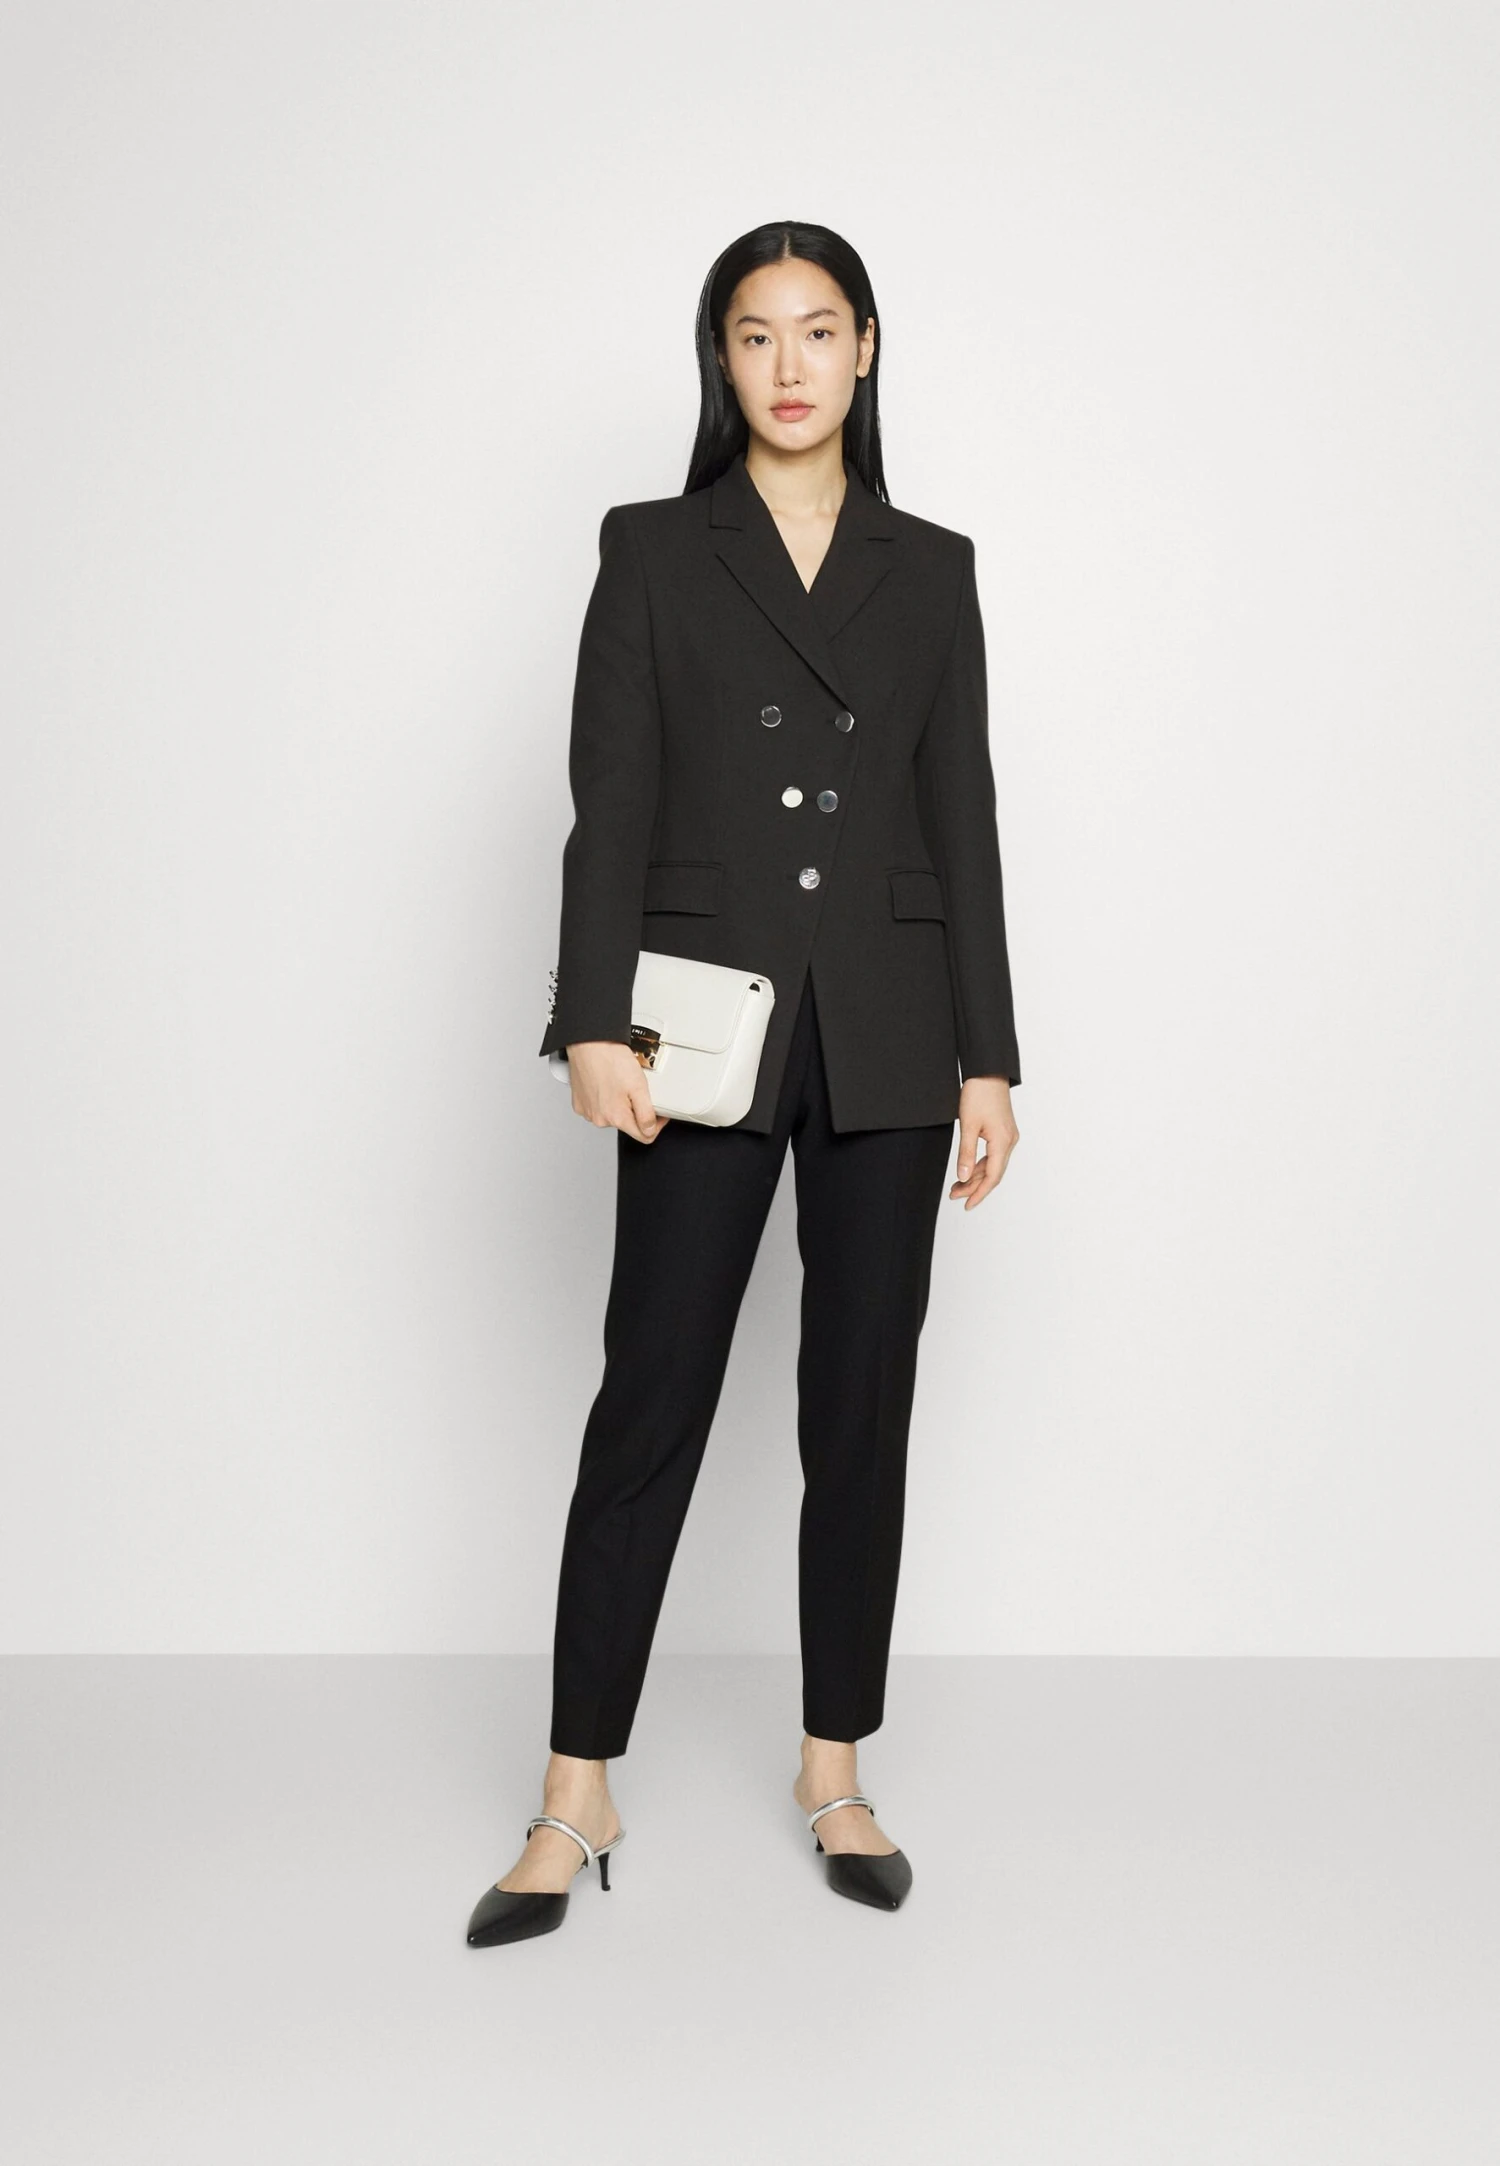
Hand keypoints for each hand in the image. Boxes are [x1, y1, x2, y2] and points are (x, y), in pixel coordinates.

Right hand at [564, 1042, 670, 1143]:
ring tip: (620, 1082)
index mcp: (616, 1117)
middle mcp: (600, 1119)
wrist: (588, 1043)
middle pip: (627, 1125)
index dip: (657, 1125)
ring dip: (620, 1104)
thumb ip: (647, 1114)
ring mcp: (588, 1112)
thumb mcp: (639, 1087)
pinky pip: (598, 1107)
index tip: (658, 1113)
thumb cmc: (610, 1059)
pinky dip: (605, 1098)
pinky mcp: (580, 1103)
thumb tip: (650, 1130)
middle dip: (636, 1111)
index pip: (644, 1136)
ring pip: (612, 1115)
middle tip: (637, 1089)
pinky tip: (607, 1083)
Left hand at [949, 1077, 1017, 1208]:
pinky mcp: (1003, 1131)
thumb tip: (962, 1177)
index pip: (992, 1177)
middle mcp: (1009, 1141)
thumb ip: (966, 1153)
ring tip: (956, 1185)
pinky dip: (980, 1164)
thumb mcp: (968, 1125)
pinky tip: (967, 1170)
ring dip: (976, 1176)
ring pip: (993, 1165)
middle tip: (954, 1195)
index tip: (967, 1205)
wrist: (988, 1072)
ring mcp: (1008, 1137)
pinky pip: (993, 1155)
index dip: (979, 1193)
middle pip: (993, 1174)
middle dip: (974, 1187)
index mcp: (1002, 1142)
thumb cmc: (978, 1094)